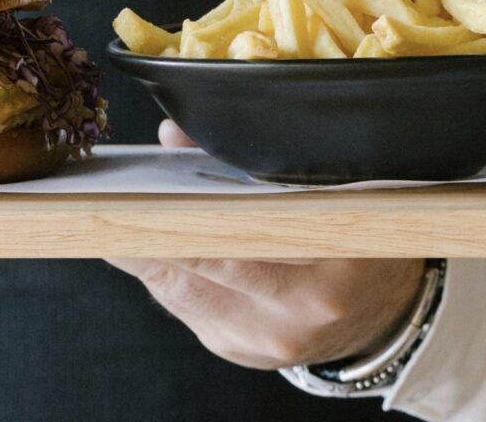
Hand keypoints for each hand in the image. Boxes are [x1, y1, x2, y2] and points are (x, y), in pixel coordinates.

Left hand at [105, 120, 424, 368]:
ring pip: (180, 288)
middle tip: (106, 198)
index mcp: (327, 255)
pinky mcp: (238, 351)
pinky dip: (163, 273)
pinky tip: (145, 246)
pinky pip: (184, 307)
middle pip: (197, 260)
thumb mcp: (320, 189)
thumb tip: (171, 136)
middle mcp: (294, 308)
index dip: (178, 210)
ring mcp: (263, 338)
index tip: (133, 189)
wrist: (379, 313)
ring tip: (111, 215)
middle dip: (147, 229)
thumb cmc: (346, 237)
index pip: (235, 230)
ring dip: (145, 251)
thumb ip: (242, 159)